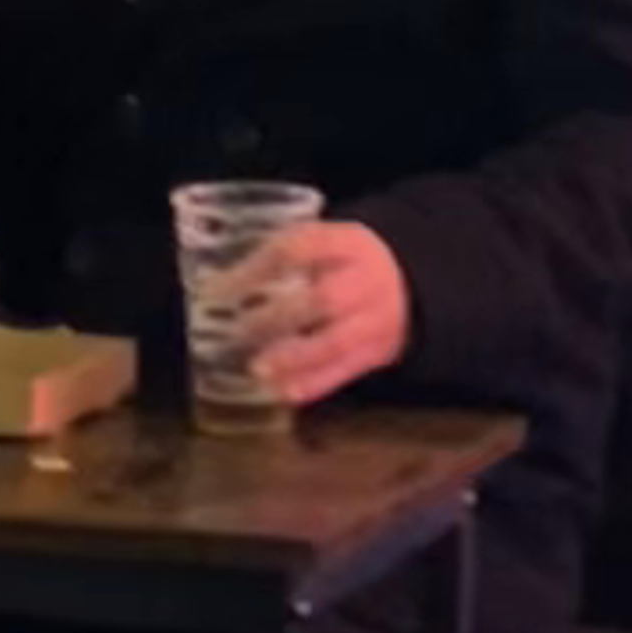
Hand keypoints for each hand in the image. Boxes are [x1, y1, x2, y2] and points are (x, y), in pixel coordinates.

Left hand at [205, 221, 412, 409]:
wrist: (411, 283)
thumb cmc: (349, 261)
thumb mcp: (329, 241)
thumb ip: (288, 256)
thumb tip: (222, 282)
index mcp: (349, 242)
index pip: (302, 247)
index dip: (259, 267)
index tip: (221, 287)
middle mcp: (364, 280)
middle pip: (324, 298)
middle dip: (277, 317)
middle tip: (237, 330)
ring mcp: (374, 319)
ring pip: (336, 341)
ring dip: (293, 358)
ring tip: (257, 368)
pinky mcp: (377, 352)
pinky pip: (345, 371)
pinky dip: (312, 384)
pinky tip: (282, 390)